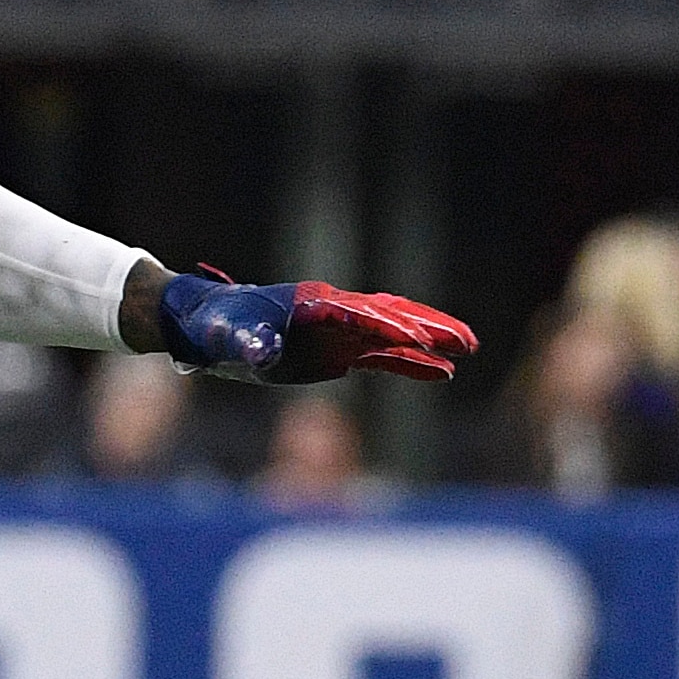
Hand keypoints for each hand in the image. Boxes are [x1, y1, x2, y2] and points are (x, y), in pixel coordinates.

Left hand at [151, 265, 476, 383]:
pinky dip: (410, 365)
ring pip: (394, 335)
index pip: (357, 314)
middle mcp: (332, 313)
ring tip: (469, 349)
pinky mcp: (338, 351)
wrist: (209, 326)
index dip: (387, 326)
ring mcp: (339, 332)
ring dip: (430, 342)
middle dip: (428, 326)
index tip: (419, 339)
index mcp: (310, 304)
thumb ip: (248, 343)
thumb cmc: (216, 326)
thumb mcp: (226, 336)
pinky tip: (441, 373)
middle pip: (389, 315)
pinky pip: (381, 358)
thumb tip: (264, 354)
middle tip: (466, 339)